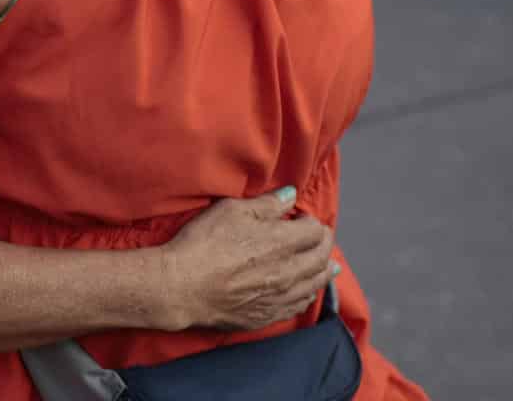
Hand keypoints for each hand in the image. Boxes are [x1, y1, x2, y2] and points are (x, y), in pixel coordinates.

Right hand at [155, 188, 335, 332]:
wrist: (182, 286)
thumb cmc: (204, 243)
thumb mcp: (232, 210)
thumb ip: (267, 205)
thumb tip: (290, 196)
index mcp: (282, 242)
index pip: (316, 231)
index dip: (312, 221)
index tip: (301, 218)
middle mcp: (288, 272)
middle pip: (321, 258)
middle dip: (324, 244)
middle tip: (321, 238)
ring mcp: (279, 297)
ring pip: (314, 284)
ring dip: (324, 271)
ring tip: (330, 266)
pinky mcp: (267, 316)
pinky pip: (298, 305)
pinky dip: (308, 294)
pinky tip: (307, 291)